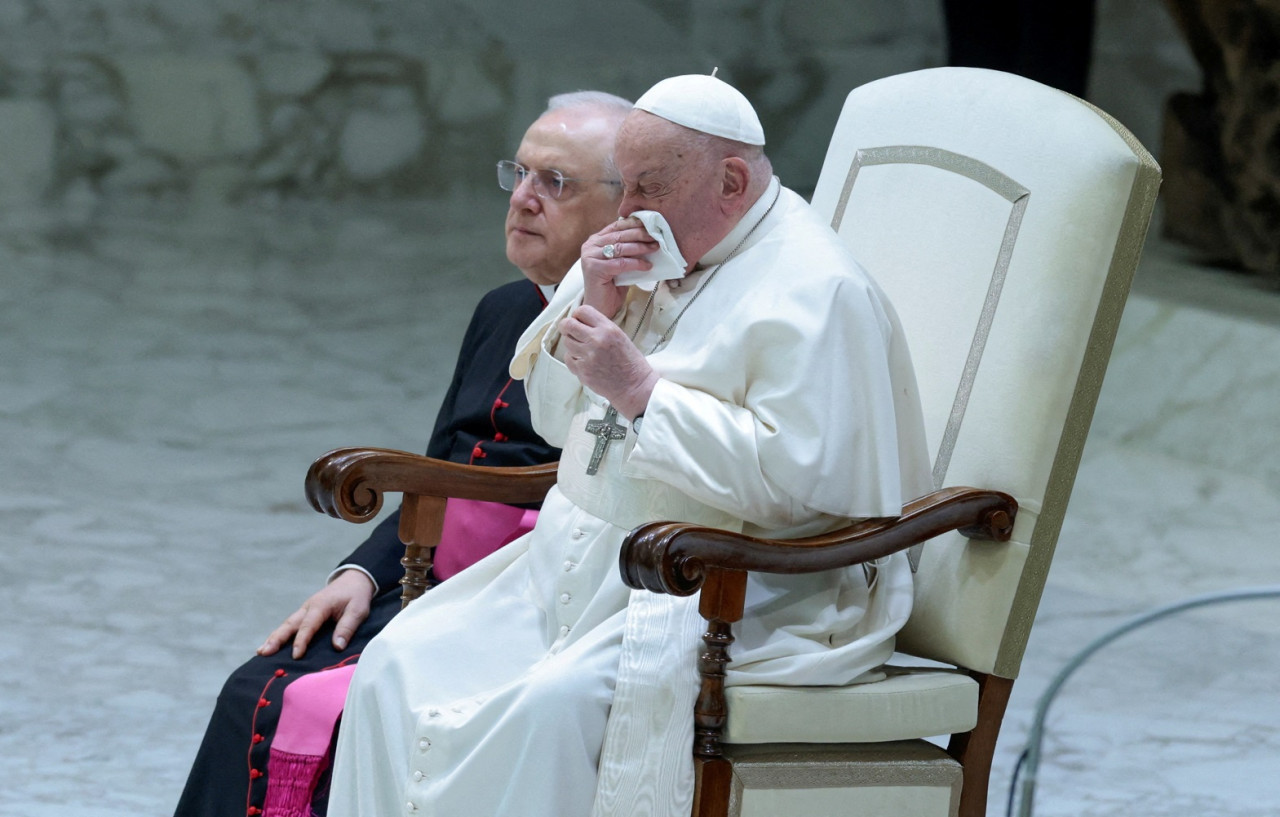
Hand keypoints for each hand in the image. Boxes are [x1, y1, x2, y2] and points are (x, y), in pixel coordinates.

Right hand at [257, 569, 376, 659]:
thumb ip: (347, 627)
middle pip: (289, 624)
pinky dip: (280, 635)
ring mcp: (305, 610)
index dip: (301, 641)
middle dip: (276, 638)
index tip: (296, 656)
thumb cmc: (356, 596)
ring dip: (274, 637)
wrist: (353, 580)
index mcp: (320, 605)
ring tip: (261, 651)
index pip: (308, 625)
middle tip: (264, 652)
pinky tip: (271, 645)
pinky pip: (291, 625)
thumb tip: (337, 646)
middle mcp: (308, 607)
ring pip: (287, 624)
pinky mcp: (305, 613)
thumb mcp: (358, 610)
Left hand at [558, 305, 658, 418]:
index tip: (578, 320)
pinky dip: (573, 358)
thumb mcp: (620, 336)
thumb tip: (580, 322)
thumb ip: (600, 327)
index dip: (577, 315)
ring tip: (581, 348)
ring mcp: (588, 357)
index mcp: (607, 329)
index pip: (582, 311)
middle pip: (568, 325)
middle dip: (566, 326)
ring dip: (571, 343)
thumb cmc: (630, 361)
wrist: (634, 386)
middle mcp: (596, 341)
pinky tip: (583, 360)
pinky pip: (568, 359)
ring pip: (566, 342)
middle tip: (569, 330)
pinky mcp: (583, 371)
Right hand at [580, 217, 658, 315]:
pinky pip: (621, 263)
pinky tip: (647, 266)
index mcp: (595, 240)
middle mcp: (590, 246)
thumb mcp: (620, 261)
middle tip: (656, 235)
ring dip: (641, 247)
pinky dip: (636, 263)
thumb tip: (649, 237)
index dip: (634, 224)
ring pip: (620, 248)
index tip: (651, 224)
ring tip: (655, 248)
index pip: (617, 226)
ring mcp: (590, 257)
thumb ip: (627, 248)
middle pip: (619, 235)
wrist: (600, 307)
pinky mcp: (594, 269)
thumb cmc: (612, 285)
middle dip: (640, 234)